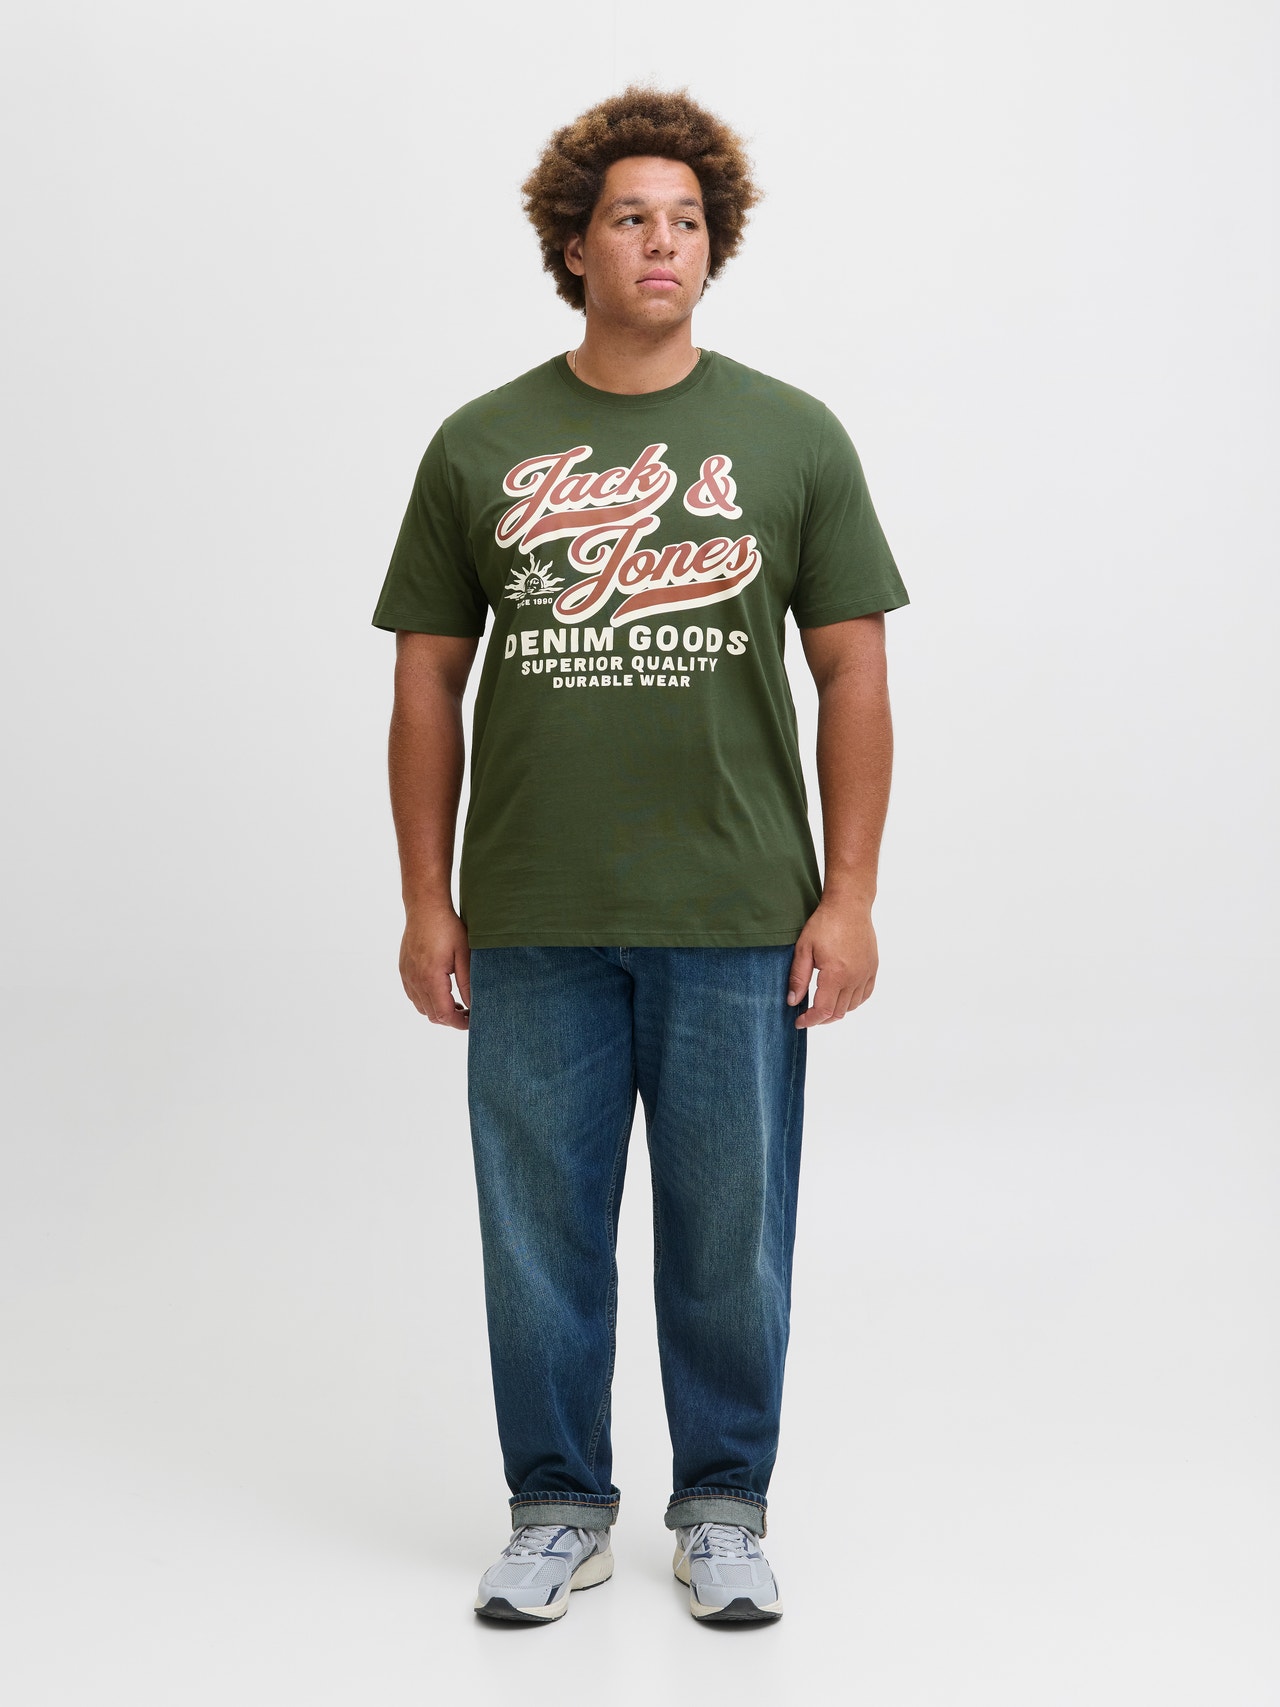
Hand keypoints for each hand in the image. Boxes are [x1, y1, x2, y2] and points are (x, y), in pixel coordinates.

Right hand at [399, 904, 470, 1029]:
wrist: (425, 908)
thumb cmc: (447, 927)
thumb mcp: (464, 954)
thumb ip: (468, 983)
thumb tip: (474, 1005)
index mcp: (431, 978)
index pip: (444, 1015)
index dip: (460, 1023)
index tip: (473, 1020)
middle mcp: (415, 980)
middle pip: (432, 1015)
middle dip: (451, 1019)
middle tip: (469, 1012)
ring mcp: (407, 976)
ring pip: (422, 1008)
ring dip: (439, 1011)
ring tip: (457, 1003)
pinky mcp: (404, 970)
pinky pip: (414, 996)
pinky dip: (427, 1001)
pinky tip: (441, 991)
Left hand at [786, 901, 877, 1028]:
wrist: (849, 906)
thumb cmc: (825, 923)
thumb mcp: (804, 949)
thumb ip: (798, 978)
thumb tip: (793, 1001)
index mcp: (836, 975)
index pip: (823, 1011)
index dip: (809, 1021)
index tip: (799, 1021)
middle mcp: (854, 978)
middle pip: (838, 1012)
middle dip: (820, 1019)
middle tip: (807, 1015)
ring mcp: (866, 974)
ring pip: (852, 1006)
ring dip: (835, 1011)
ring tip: (821, 1005)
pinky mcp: (873, 968)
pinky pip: (864, 995)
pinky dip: (852, 1002)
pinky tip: (840, 997)